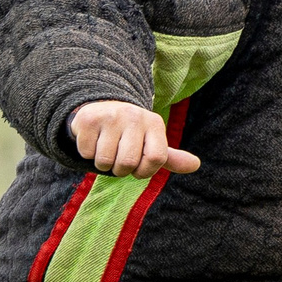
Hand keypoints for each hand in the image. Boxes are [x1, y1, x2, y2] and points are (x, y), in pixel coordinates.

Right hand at [71, 100, 200, 177]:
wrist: (100, 109)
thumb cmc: (130, 134)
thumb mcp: (151, 144)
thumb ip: (170, 158)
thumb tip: (195, 165)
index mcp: (154, 123)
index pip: (156, 160)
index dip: (144, 171)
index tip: (138, 167)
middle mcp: (135, 116)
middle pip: (127, 163)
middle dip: (120, 170)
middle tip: (117, 158)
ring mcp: (111, 115)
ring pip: (105, 162)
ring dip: (102, 164)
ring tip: (105, 148)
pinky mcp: (89, 119)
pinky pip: (86, 153)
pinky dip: (86, 154)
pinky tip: (93, 140)